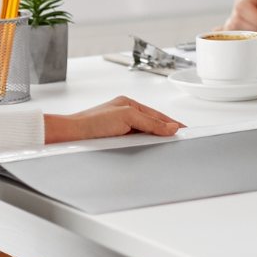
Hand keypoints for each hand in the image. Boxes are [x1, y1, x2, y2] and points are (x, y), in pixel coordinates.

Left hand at [43, 96, 184, 143]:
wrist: (72, 137)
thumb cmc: (93, 122)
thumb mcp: (127, 117)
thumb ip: (150, 122)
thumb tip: (170, 126)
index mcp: (129, 104)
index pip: (157, 115)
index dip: (171, 122)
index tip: (184, 130)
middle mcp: (125, 115)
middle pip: (152, 125)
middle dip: (165, 132)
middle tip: (179, 141)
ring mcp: (120, 129)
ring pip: (144, 135)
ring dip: (154, 141)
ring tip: (166, 147)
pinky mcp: (115, 142)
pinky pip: (135, 144)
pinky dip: (143, 148)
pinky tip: (148, 153)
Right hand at [223, 0, 256, 37]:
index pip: (242, 6)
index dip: (254, 19)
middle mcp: (244, 2)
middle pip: (236, 18)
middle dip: (254, 29)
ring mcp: (242, 15)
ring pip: (233, 28)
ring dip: (250, 36)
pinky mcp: (243, 27)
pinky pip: (233, 35)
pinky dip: (239, 40)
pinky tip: (249, 41)